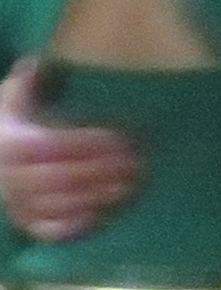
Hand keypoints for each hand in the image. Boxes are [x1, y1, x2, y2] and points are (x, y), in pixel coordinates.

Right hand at [0, 59, 139, 244]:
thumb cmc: (11, 126)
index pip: (53, 145)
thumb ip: (28, 81)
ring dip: (100, 196)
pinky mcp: (28, 226)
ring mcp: (18, 205)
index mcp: (8, 144)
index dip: (89, 144)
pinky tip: (108, 210)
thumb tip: (41, 58)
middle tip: (139, 164)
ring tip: (133, 185)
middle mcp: (9, 178)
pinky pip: (55, 230)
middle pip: (62, 177)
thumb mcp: (14, 99)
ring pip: (62, 204)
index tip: (124, 139)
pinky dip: (81, 222)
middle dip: (103, 171)